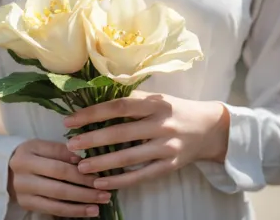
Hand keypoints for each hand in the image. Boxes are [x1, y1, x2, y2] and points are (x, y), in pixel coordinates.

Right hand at [8, 138, 111, 216]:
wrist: (3, 170)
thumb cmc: (29, 154)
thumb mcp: (41, 145)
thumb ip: (60, 150)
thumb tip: (82, 158)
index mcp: (28, 154)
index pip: (58, 161)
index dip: (79, 168)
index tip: (98, 171)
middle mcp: (24, 174)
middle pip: (59, 182)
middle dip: (84, 187)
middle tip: (104, 191)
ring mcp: (24, 192)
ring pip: (57, 199)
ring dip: (82, 203)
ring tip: (100, 203)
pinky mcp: (27, 205)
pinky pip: (53, 210)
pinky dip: (72, 212)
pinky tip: (87, 211)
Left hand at [64, 92, 229, 190]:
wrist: (209, 128)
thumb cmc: (175, 109)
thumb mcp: (157, 98)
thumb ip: (131, 98)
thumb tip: (95, 96)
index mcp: (155, 102)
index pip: (119, 105)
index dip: (93, 112)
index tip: (71, 119)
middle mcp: (161, 124)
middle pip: (121, 132)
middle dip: (92, 139)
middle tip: (71, 144)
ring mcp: (166, 147)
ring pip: (129, 157)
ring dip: (102, 163)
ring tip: (81, 166)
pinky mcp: (170, 166)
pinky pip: (140, 176)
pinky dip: (120, 181)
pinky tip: (101, 183)